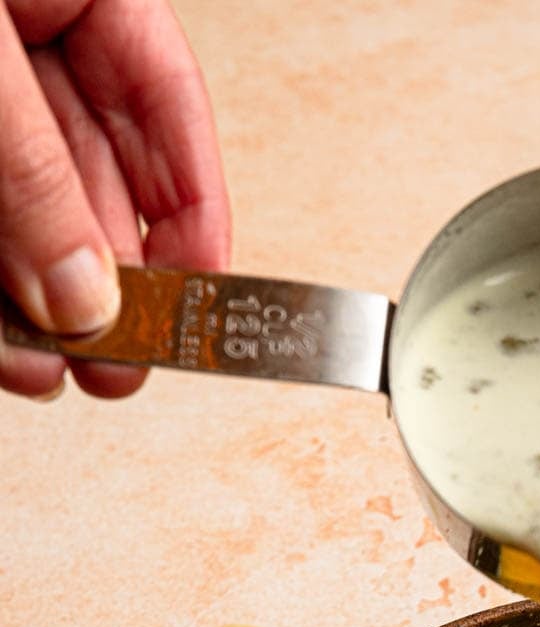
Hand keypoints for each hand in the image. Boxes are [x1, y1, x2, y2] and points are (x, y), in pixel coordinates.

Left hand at [0, 0, 229, 398]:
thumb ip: (32, 170)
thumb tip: (82, 290)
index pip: (167, 102)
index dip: (195, 214)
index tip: (202, 306)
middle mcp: (26, 34)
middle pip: (93, 175)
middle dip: (99, 280)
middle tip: (113, 360)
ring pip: (24, 208)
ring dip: (35, 299)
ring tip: (41, 362)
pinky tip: (0, 334)